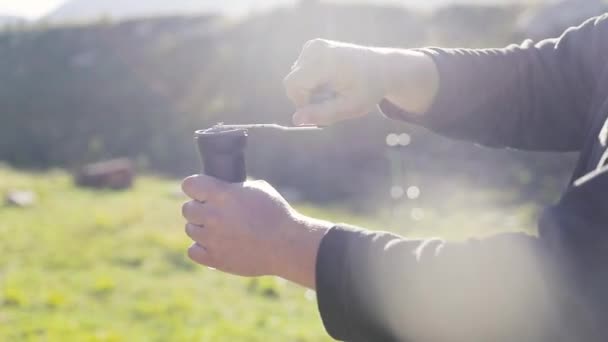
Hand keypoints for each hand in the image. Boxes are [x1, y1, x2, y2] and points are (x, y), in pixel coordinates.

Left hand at [181, 175, 331, 287]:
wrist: (286, 245)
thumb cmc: (276, 214)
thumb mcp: (258, 189)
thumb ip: (233, 188)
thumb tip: (222, 188)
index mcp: (223, 195)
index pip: (189, 185)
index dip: (196, 187)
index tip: (203, 191)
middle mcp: (213, 216)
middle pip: (187, 209)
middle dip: (199, 208)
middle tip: (214, 211)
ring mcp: (212, 239)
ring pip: (190, 229)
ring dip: (201, 228)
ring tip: (220, 229)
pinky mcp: (215, 259)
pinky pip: (193, 251)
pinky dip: (201, 248)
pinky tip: (216, 245)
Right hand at [284, 39, 438, 125]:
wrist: (382, 67)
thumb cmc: (368, 89)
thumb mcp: (350, 107)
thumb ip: (323, 114)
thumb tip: (295, 120)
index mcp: (326, 62)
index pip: (292, 84)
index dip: (299, 101)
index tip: (318, 110)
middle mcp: (316, 49)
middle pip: (292, 81)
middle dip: (304, 96)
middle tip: (329, 102)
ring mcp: (313, 45)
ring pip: (295, 76)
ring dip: (308, 88)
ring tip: (332, 91)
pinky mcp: (313, 46)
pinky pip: (300, 69)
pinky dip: (310, 79)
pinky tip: (328, 82)